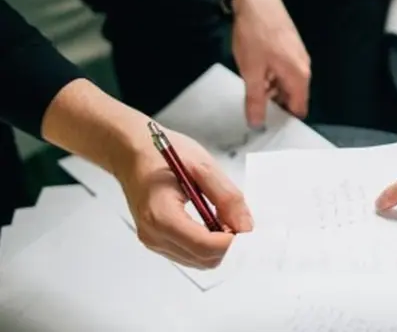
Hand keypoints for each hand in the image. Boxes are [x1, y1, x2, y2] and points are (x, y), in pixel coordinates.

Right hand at [117, 129, 253, 267]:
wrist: (131, 154)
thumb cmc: (162, 155)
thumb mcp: (202, 167)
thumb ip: (227, 197)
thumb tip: (246, 227)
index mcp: (162, 215)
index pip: (204, 245)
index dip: (231, 241)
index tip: (246, 227)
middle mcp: (154, 235)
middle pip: (203, 258)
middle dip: (227, 245)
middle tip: (238, 220)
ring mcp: (152, 241)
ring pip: (198, 261)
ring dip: (217, 246)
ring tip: (223, 218)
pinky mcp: (156, 241)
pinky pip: (188, 254)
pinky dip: (206, 245)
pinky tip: (211, 223)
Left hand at [230, 0, 310, 126]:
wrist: (257, 0)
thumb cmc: (256, 36)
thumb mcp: (252, 71)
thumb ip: (255, 100)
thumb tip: (256, 124)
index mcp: (299, 76)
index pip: (299, 108)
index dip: (285, 120)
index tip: (269, 128)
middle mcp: (304, 67)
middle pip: (294, 96)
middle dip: (277, 106)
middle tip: (255, 112)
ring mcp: (298, 55)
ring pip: (288, 83)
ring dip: (272, 90)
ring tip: (252, 93)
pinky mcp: (291, 46)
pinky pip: (285, 70)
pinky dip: (273, 77)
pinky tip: (256, 74)